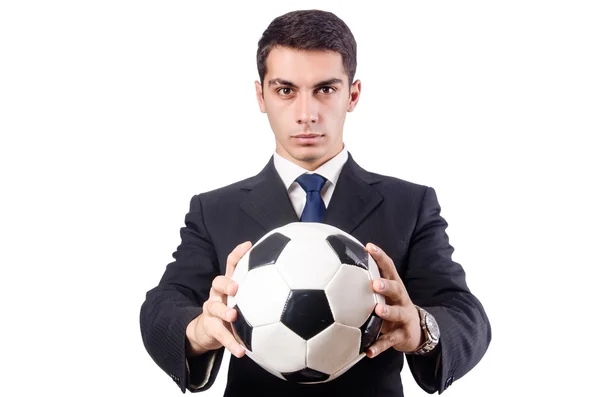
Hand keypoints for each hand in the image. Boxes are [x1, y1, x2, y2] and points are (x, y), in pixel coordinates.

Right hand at [186, 241, 251, 358]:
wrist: (207, 330)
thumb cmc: (231, 310)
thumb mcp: (243, 298)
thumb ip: (261, 290)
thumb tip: (294, 284)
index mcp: (228, 284)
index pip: (231, 264)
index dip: (238, 253)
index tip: (248, 245)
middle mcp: (218, 294)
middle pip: (217, 282)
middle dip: (226, 283)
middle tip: (235, 287)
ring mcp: (212, 310)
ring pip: (214, 308)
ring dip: (224, 312)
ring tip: (233, 316)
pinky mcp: (210, 328)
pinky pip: (220, 336)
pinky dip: (231, 344)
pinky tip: (241, 351)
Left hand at [364, 243, 423, 357]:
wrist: (417, 331)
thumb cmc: (392, 307)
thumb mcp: (385, 293)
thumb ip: (368, 281)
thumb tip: (339, 265)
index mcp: (394, 286)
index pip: (389, 267)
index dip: (380, 256)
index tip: (369, 247)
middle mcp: (401, 300)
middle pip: (396, 289)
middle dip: (386, 285)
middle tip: (375, 283)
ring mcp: (404, 317)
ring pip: (397, 314)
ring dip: (387, 312)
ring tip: (378, 311)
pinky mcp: (402, 335)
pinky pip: (390, 341)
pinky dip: (379, 346)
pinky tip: (369, 352)